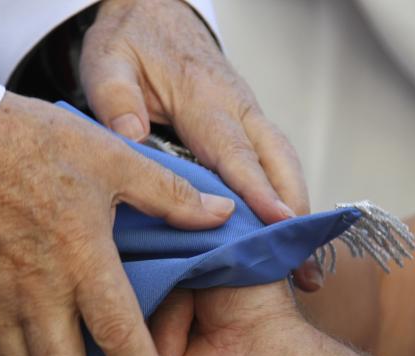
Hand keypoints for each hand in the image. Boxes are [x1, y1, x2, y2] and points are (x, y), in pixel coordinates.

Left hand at [80, 0, 320, 289]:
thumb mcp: (109, 63)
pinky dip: (288, 198)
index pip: (235, 151)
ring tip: (305, 270)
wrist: (153, 12)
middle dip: (295, 215)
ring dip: (299, 212)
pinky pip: (275, 162)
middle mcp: (238, 107)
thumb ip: (116, 101)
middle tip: (304, 271)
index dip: (258, 191)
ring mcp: (248, 116)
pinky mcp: (248, 124)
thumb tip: (134, 142)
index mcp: (205, 98)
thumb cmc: (131, 41)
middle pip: (279, 162)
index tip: (279, 225)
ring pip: (285, 164)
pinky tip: (286, 235)